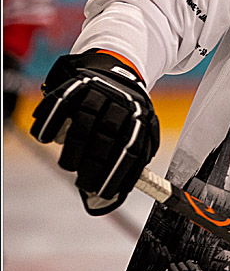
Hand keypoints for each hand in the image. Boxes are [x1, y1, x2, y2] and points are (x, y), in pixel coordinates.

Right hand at [30, 50, 158, 214]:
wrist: (117, 71)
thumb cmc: (125, 114)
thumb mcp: (141, 131)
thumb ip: (132, 162)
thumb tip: (111, 199)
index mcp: (141, 117)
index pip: (132, 150)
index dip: (118, 174)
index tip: (105, 193)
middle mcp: (122, 103)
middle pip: (106, 138)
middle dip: (94, 166)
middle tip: (84, 183)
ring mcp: (100, 91)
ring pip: (83, 124)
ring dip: (73, 150)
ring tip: (69, 166)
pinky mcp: (78, 84)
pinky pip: (61, 104)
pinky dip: (50, 123)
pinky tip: (46, 139)